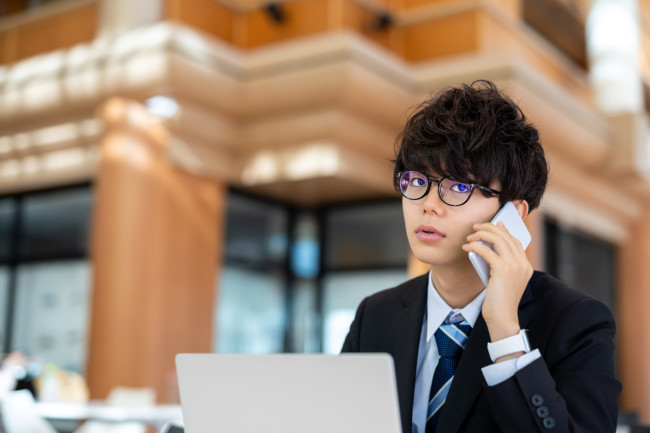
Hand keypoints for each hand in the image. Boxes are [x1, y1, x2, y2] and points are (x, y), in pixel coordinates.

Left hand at [462, 221, 532, 342]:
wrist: (502, 318)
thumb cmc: (499, 301)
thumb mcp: (502, 280)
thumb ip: (500, 264)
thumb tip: (487, 248)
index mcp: (526, 266)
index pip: (515, 241)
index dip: (503, 230)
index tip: (493, 224)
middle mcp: (523, 264)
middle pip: (507, 236)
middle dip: (490, 228)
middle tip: (476, 226)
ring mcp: (515, 266)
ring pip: (498, 239)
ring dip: (481, 234)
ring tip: (470, 236)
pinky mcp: (503, 270)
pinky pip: (487, 251)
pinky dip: (475, 246)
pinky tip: (467, 248)